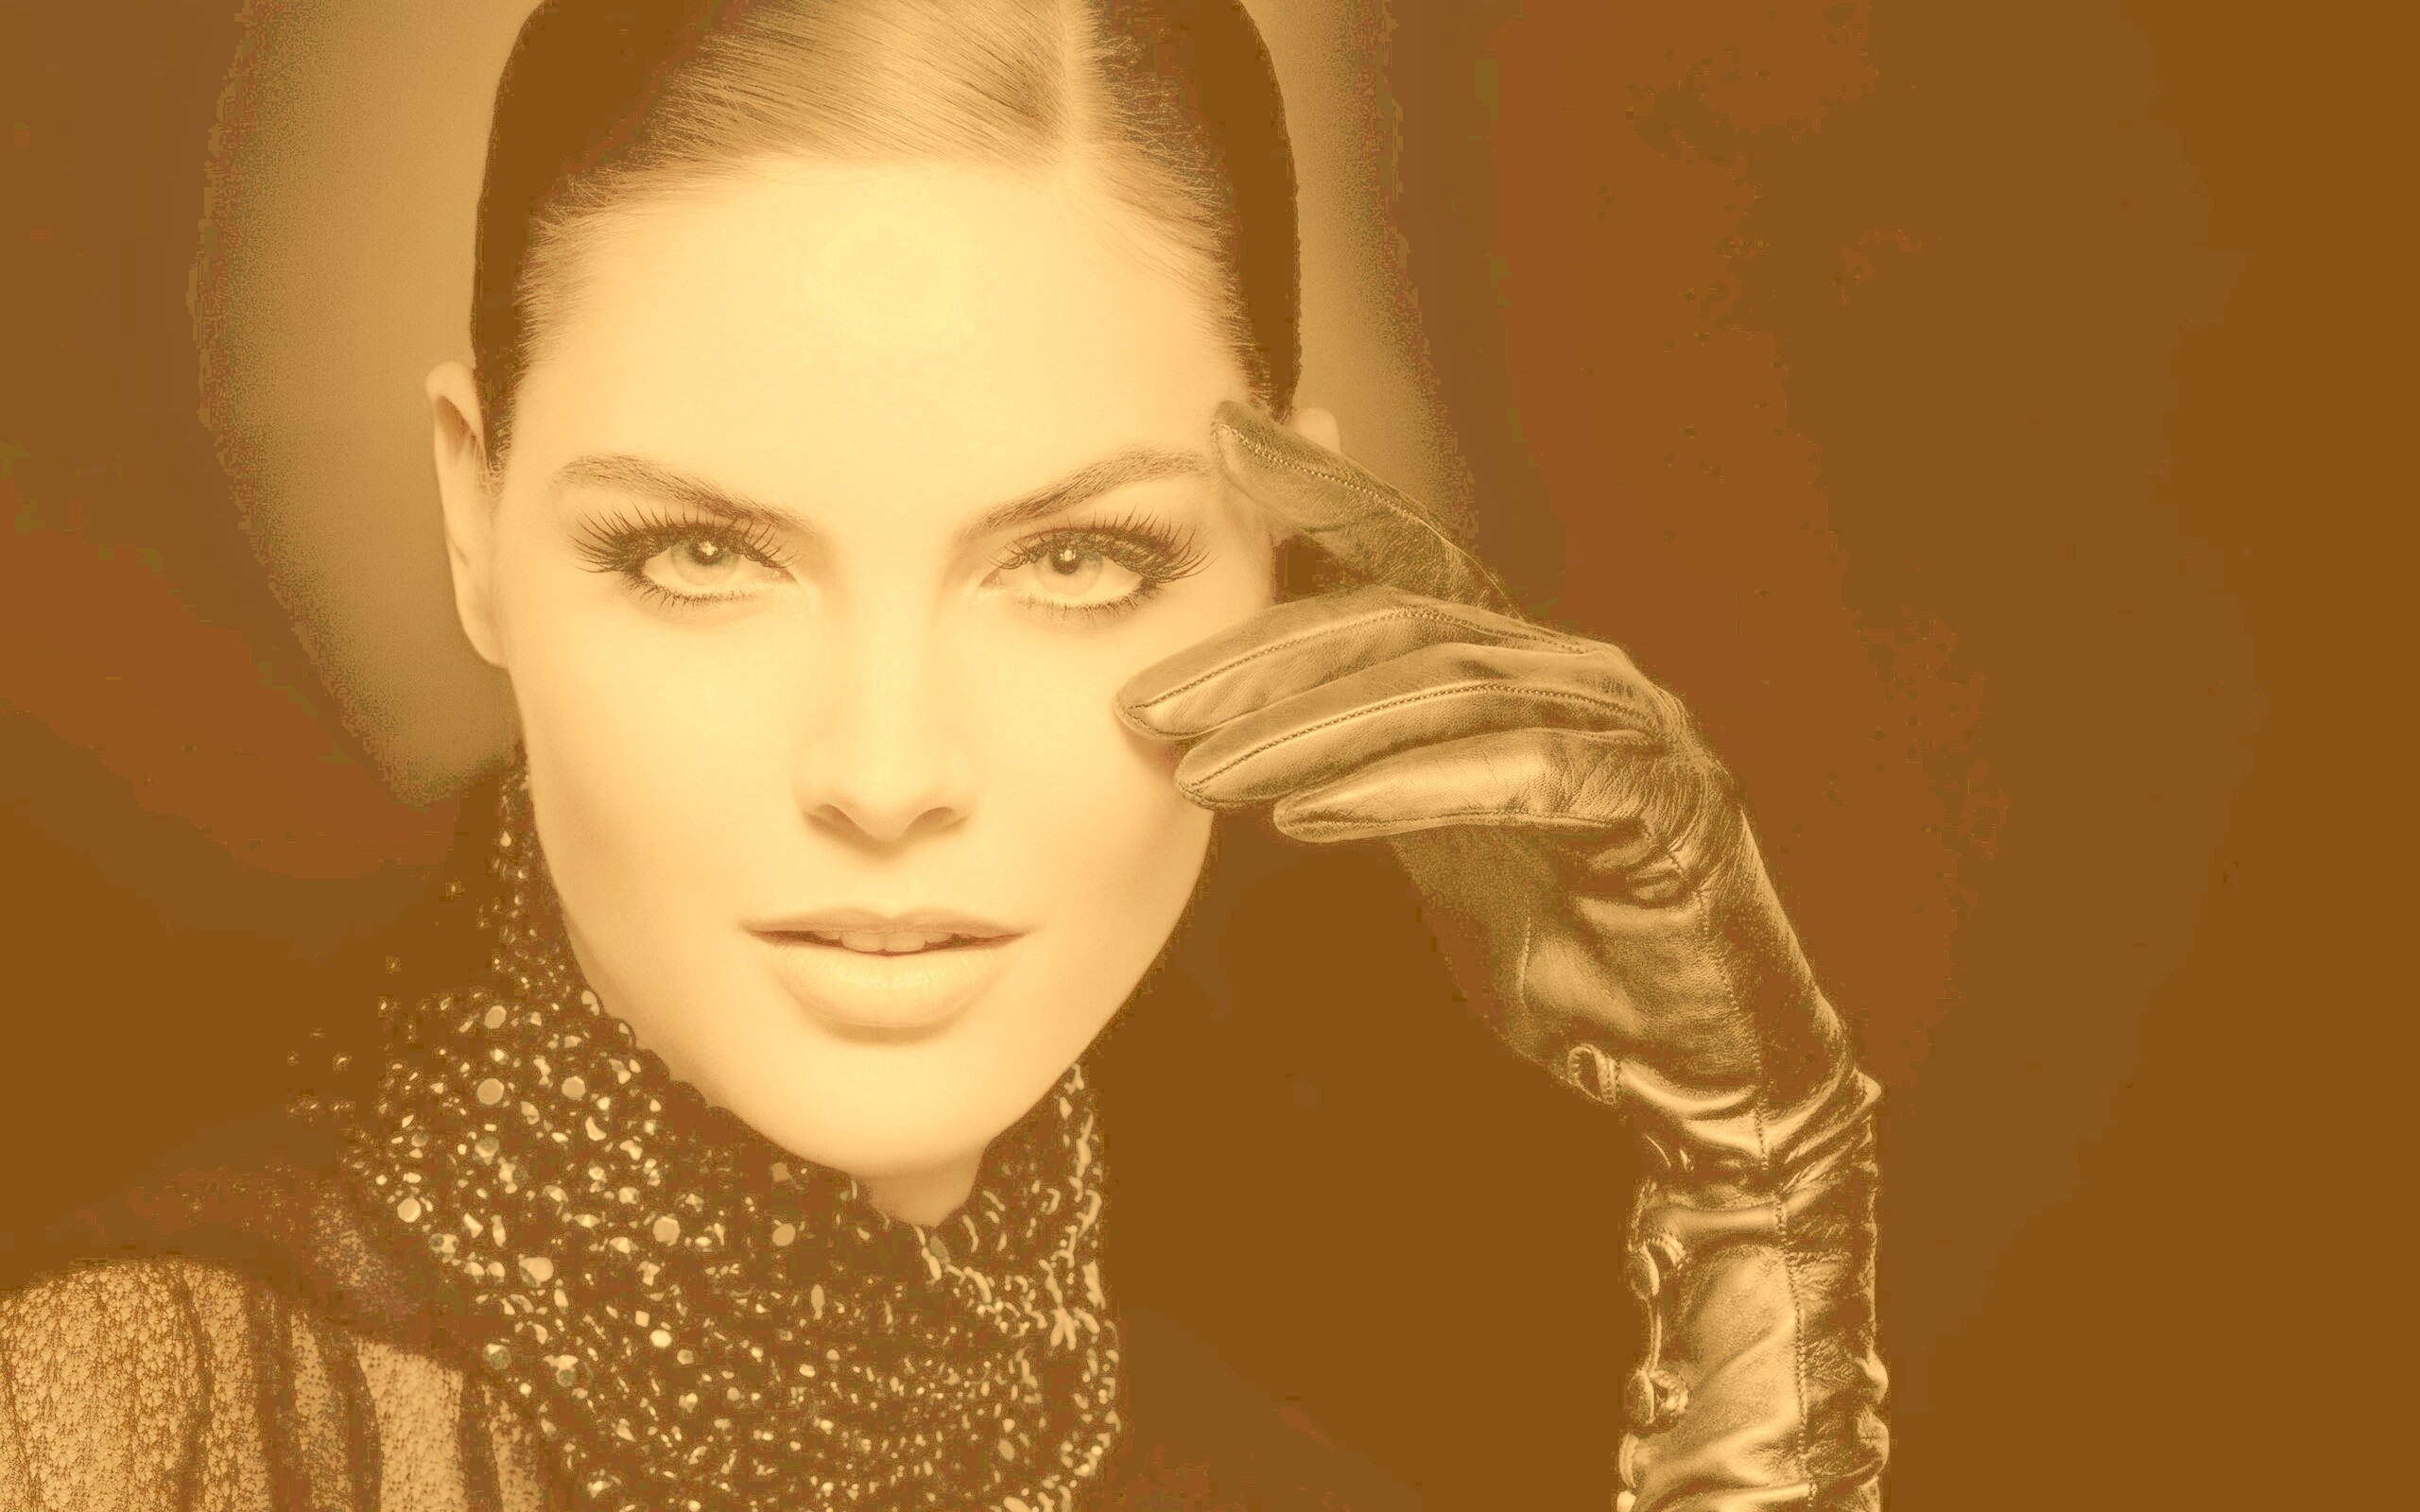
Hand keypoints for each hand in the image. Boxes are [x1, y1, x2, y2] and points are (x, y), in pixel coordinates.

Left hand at [1118, 402, 1887, 1510]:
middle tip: (1146, 701)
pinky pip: (1515, 777)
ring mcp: (1628, 730)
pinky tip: (1307, 817)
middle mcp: (1577, 675)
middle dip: (1263, 658)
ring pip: (1445, 691)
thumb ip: (1369, 754)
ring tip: (1199, 772)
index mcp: (1523, 667)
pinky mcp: (1656, 806)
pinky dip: (1403, 791)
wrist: (1690, 1060)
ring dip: (1308, 730)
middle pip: (1403, 622)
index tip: (1218, 436)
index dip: (1319, 489)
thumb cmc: (1565, 941)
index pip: (1408, 554)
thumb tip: (1242, 710)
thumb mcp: (1441, 829)